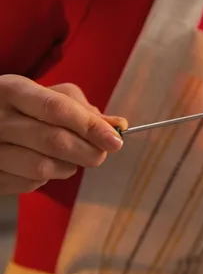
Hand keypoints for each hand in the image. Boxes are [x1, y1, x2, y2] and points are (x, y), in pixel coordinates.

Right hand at [0, 75, 126, 194]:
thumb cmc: (24, 109)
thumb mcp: (48, 97)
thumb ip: (84, 110)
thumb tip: (119, 125)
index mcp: (12, 90)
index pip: (57, 108)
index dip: (91, 126)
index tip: (115, 140)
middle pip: (54, 140)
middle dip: (88, 151)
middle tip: (101, 154)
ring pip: (43, 167)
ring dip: (68, 167)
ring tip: (71, 158)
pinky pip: (29, 184)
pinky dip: (47, 178)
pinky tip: (46, 164)